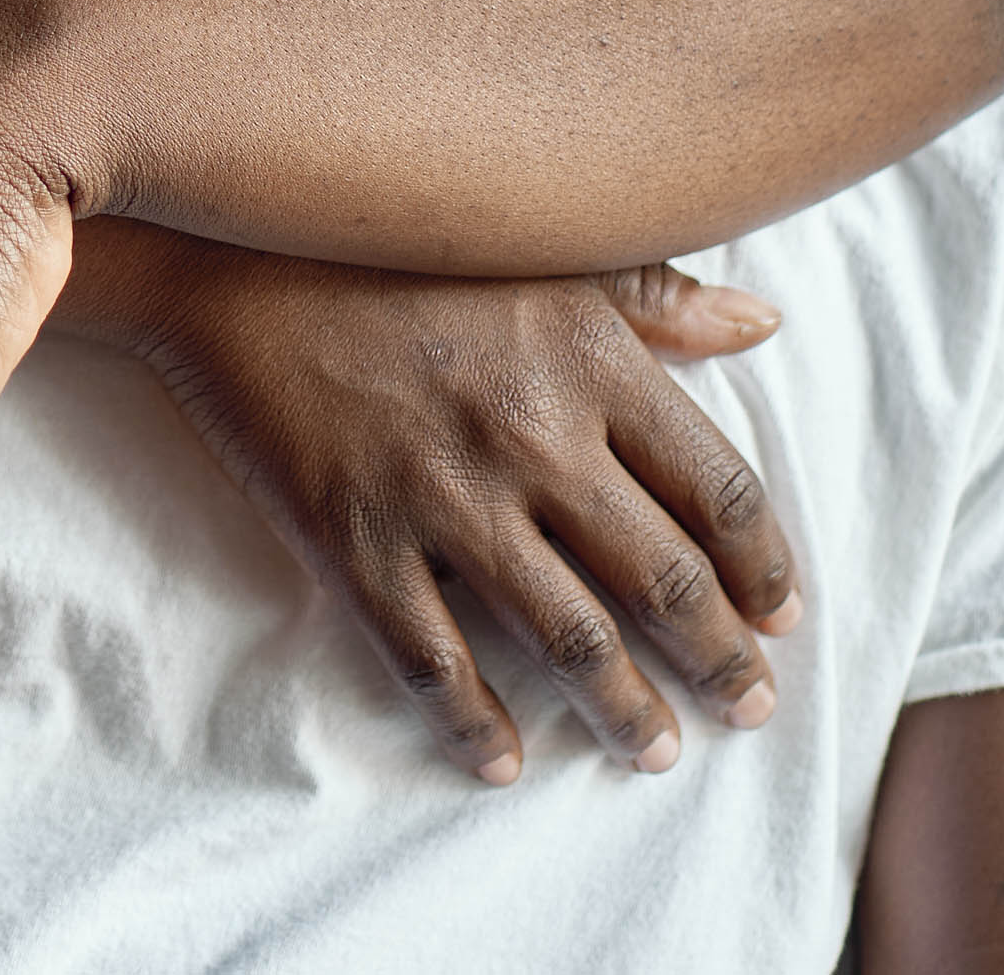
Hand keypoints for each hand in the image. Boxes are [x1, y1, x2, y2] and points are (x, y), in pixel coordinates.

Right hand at [111, 242, 802, 785]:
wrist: (221, 253)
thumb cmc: (392, 244)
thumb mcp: (538, 252)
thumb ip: (654, 296)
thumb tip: (762, 323)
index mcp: (591, 359)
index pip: (720, 491)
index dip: (765, 568)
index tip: (781, 615)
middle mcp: (534, 434)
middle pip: (664, 580)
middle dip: (721, 660)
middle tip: (748, 709)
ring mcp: (443, 493)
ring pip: (569, 637)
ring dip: (626, 710)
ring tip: (655, 751)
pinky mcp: (355, 537)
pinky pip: (433, 658)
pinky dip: (475, 723)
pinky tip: (503, 759)